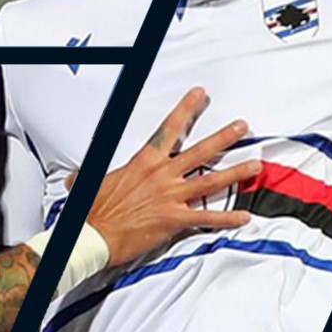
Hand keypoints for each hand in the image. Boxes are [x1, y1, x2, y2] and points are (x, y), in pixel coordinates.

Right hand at [82, 87, 257, 266]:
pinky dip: (227, 218)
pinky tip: (244, 216)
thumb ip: (89, 177)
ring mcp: (171, 197)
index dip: (187, 109)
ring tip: (255, 164)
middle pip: (200, 150)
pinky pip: (207, 218)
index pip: (170, 128)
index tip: (200, 95)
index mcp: (145, 161)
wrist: (93, 235)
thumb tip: (75, 177)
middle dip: (224, 136)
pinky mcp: (175, 220)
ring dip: (236, 172)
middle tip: (242, 126)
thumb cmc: (93, 211)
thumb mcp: (89, 183)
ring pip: (212, 181)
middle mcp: (162, 175)